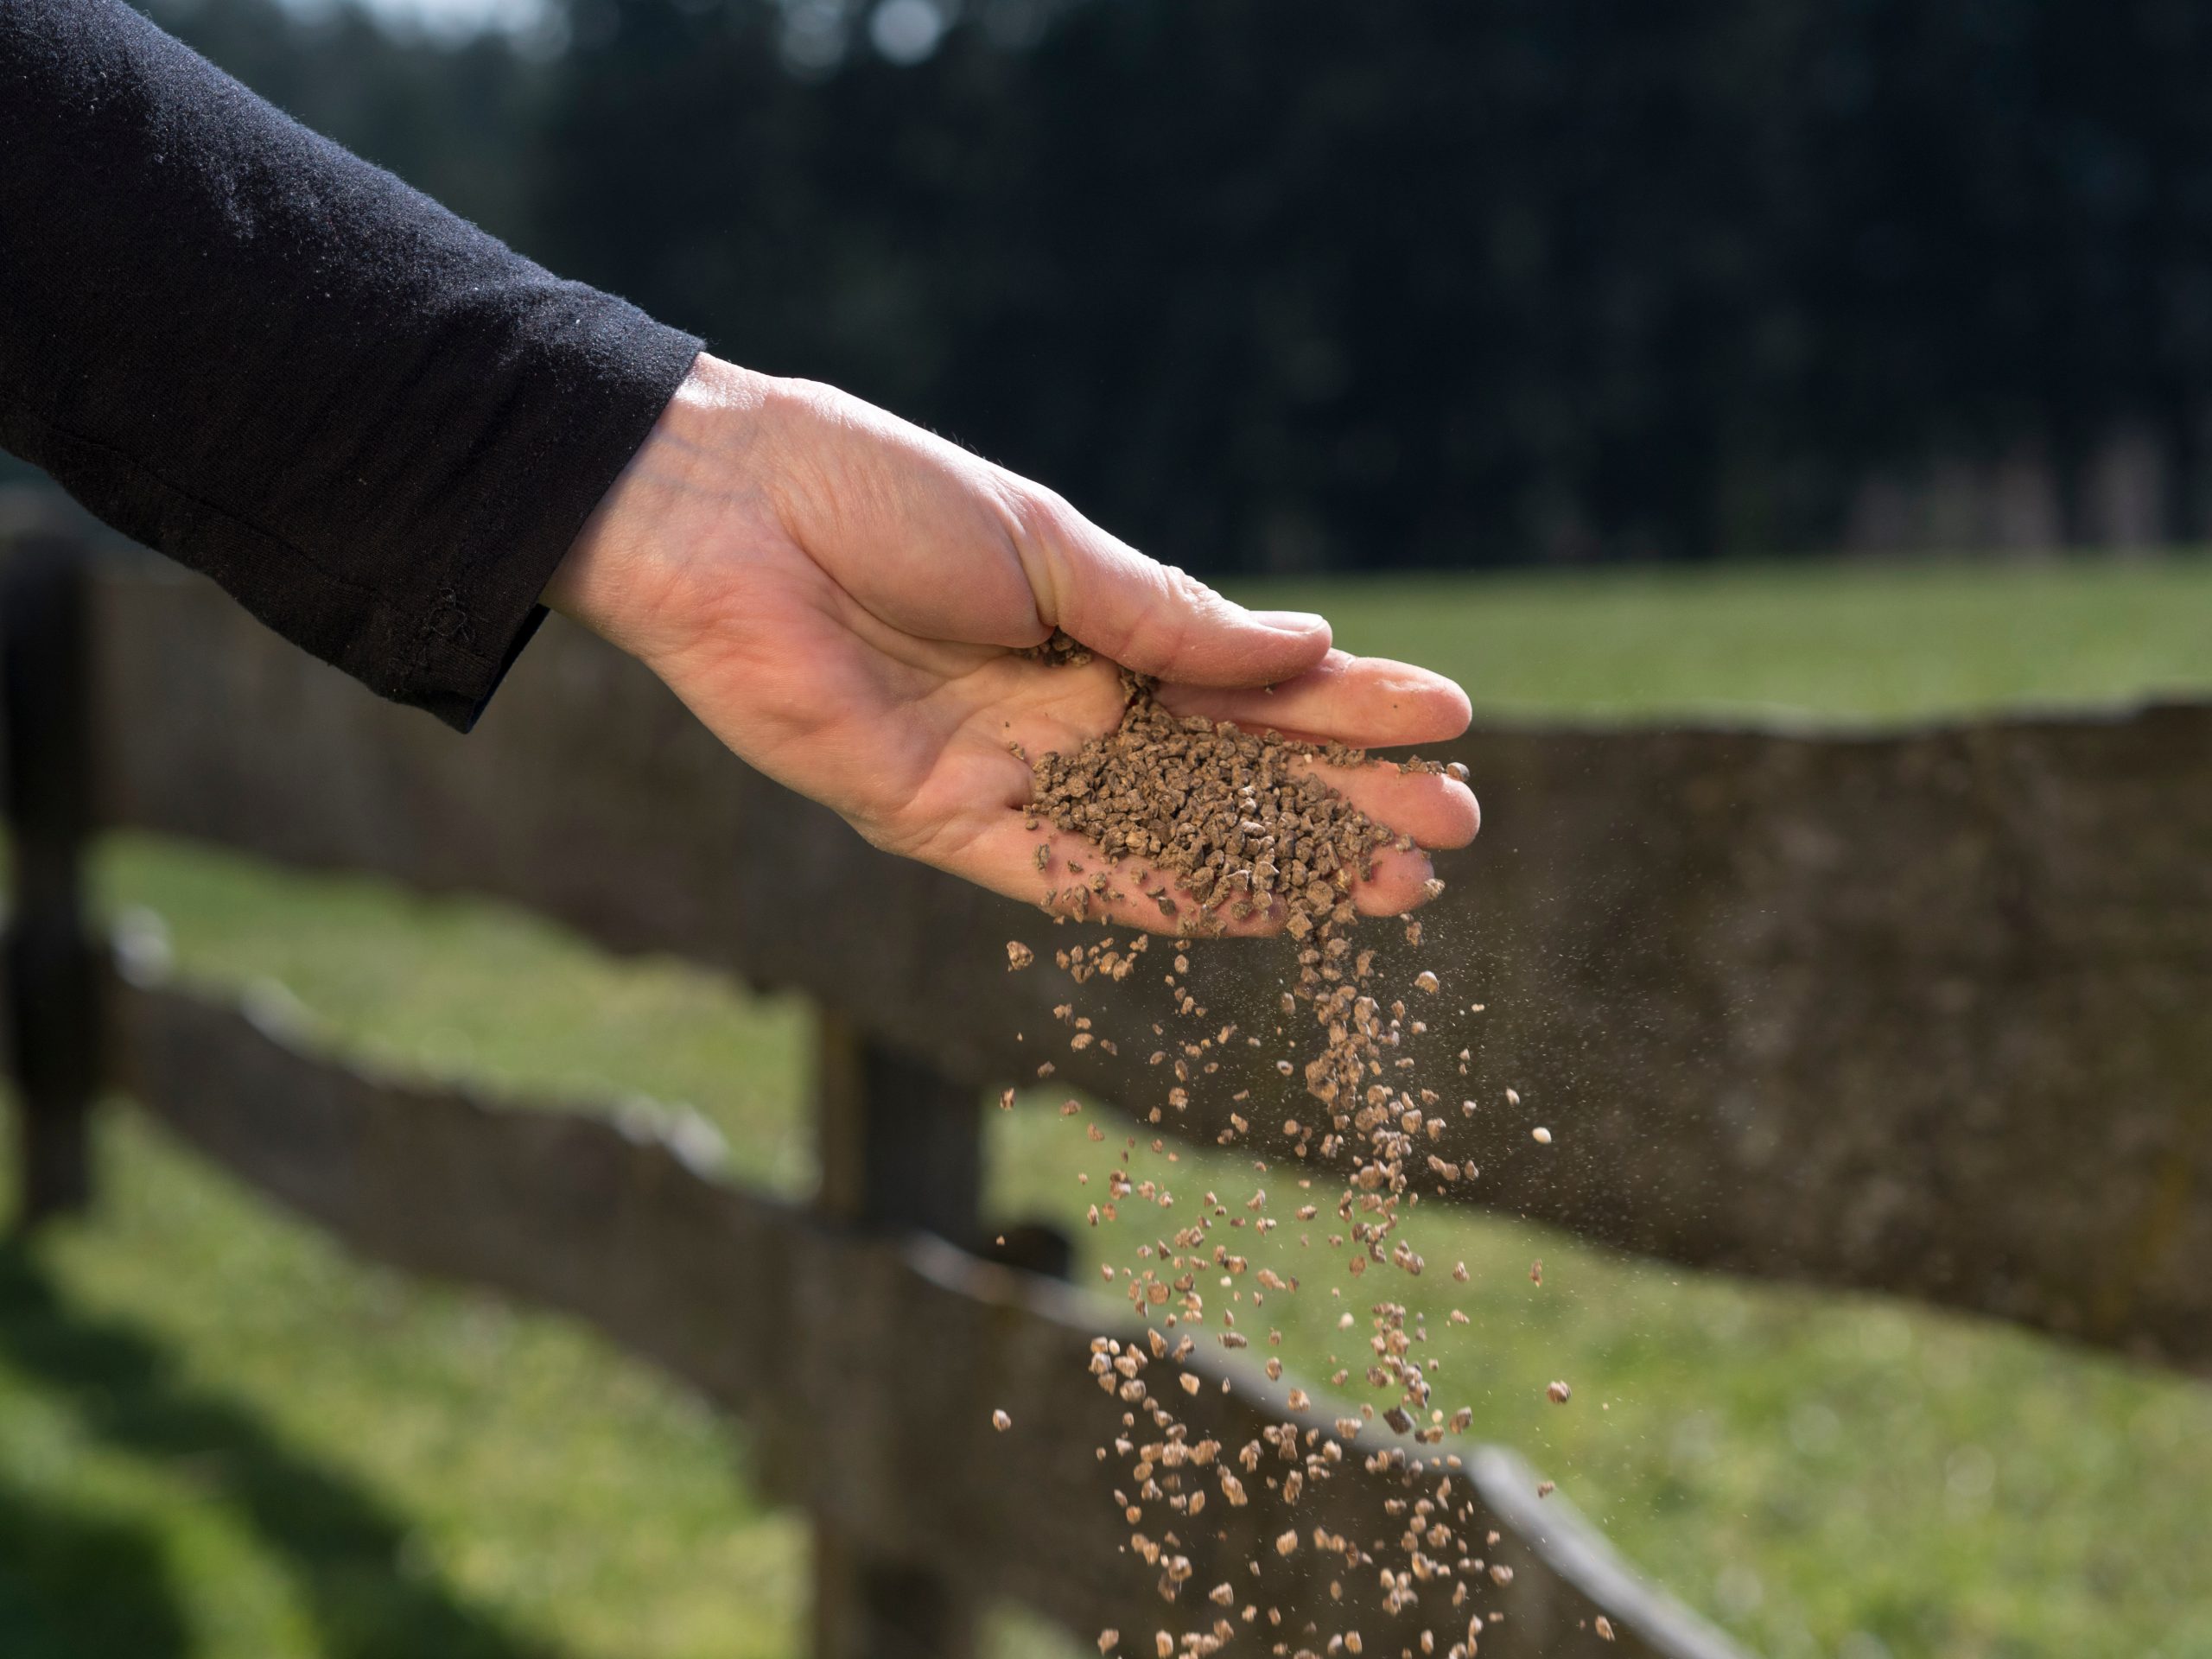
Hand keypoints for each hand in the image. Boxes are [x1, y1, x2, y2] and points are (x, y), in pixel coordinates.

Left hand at [546, 355, 1478, 932]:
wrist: (722, 513)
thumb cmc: (877, 495)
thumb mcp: (1051, 549)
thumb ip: (1171, 620)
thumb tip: (1313, 650)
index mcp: (1095, 629)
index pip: (1248, 681)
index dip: (1349, 705)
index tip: (1451, 719)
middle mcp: (1065, 713)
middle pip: (1229, 774)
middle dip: (1341, 800)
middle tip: (1455, 825)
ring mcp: (1011, 777)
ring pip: (1171, 837)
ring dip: (1282, 866)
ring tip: (1395, 884)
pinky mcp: (943, 826)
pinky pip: (1073, 877)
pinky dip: (1167, 896)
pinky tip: (1263, 910)